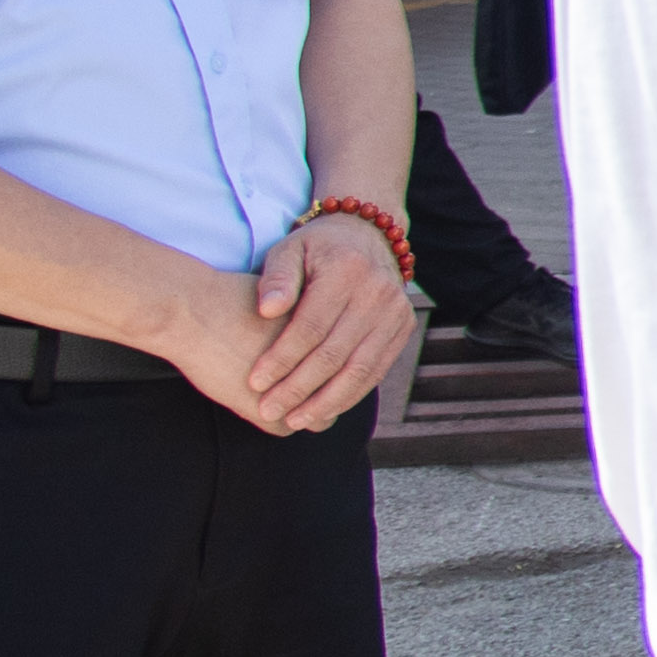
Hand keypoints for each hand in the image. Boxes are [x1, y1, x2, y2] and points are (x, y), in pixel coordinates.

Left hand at [209, 210, 412, 434]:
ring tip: (294, 420)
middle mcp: (378, 293)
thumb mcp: (289, 250)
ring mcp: (396, 313)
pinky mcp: (403, 329)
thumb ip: (276, 279)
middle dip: (299, 388)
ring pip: (359, 370)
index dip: (281, 358)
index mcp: (346, 271)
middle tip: (269, 410)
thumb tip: (267, 310)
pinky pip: (375, 371)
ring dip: (325, 401)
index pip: (310, 327)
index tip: (254, 382)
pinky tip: (323, 410)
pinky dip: (348, 395)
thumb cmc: (316, 249)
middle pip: (334, 354)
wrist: (367, 236)